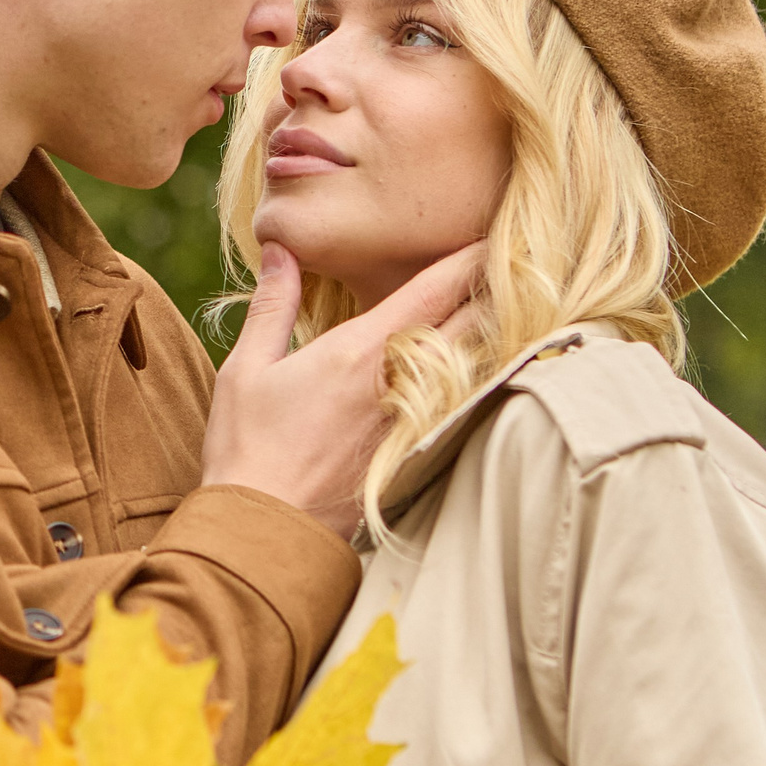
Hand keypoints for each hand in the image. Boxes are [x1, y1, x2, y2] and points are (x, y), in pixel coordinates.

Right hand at [201, 240, 484, 539]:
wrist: (266, 530)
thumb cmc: (248, 447)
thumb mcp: (247, 368)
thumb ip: (273, 305)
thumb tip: (280, 251)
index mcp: (361, 351)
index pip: (435, 290)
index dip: (468, 258)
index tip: (490, 235)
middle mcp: (399, 382)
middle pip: (473, 326)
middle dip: (496, 292)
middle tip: (518, 265)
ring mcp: (413, 421)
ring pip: (472, 367)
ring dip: (491, 336)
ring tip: (504, 311)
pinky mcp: (414, 454)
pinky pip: (457, 405)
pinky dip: (473, 380)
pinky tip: (476, 372)